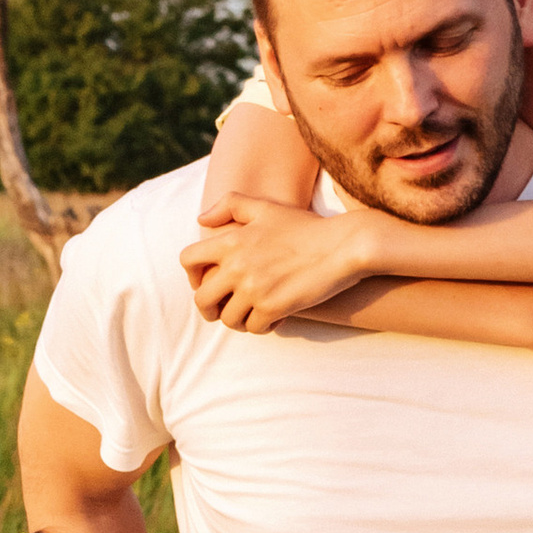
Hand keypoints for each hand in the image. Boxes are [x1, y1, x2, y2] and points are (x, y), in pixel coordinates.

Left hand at [181, 199, 367, 332]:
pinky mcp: (272, 307)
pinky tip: (274, 317)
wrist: (343, 245)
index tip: (204, 282)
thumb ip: (231, 205)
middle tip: (223, 310)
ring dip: (239, 319)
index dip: (192, 275)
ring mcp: (254, 289)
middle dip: (210, 309)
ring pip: (229, 319)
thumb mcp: (267, 207)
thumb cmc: (306, 227)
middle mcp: (237, 266)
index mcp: (231, 241)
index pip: (188, 260)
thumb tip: (201, 220)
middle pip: (202, 300)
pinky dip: (263, 325)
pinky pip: (255, 328)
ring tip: (252, 313)